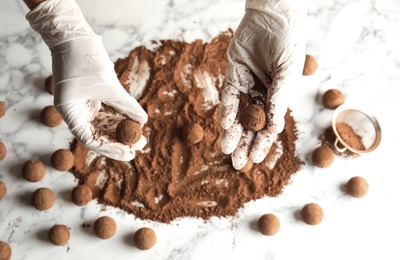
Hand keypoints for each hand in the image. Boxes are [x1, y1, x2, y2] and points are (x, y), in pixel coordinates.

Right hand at [26, 0, 147, 160]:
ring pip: (104, 124)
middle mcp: (75, 111)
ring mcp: (83, 104)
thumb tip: (143, 120)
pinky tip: (135, 121)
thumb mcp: (107, 84)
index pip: (90, 139)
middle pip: (98, 134)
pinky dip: (120, 117)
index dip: (110, 149)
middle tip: (140, 145)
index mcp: (69, 112)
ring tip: (141, 136)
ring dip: (121, 130)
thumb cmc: (83, 57)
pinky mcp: (91, 96)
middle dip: (119, 141)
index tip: (129, 153)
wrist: (73, 35)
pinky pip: (107, 112)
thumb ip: (125, 104)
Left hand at [220, 2, 305, 169]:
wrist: (273, 17)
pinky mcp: (233, 75)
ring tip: (228, 150)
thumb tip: (274, 128)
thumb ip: (279, 98)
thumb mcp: (288, 72)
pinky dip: (227, 110)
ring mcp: (246, 85)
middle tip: (238, 164)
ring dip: (233, 133)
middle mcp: (261, 94)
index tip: (256, 159)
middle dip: (245, 144)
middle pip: (251, 125)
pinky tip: (225, 124)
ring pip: (238, 115)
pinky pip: (229, 96)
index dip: (262, 143)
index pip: (268, 126)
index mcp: (278, 97)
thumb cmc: (288, 42)